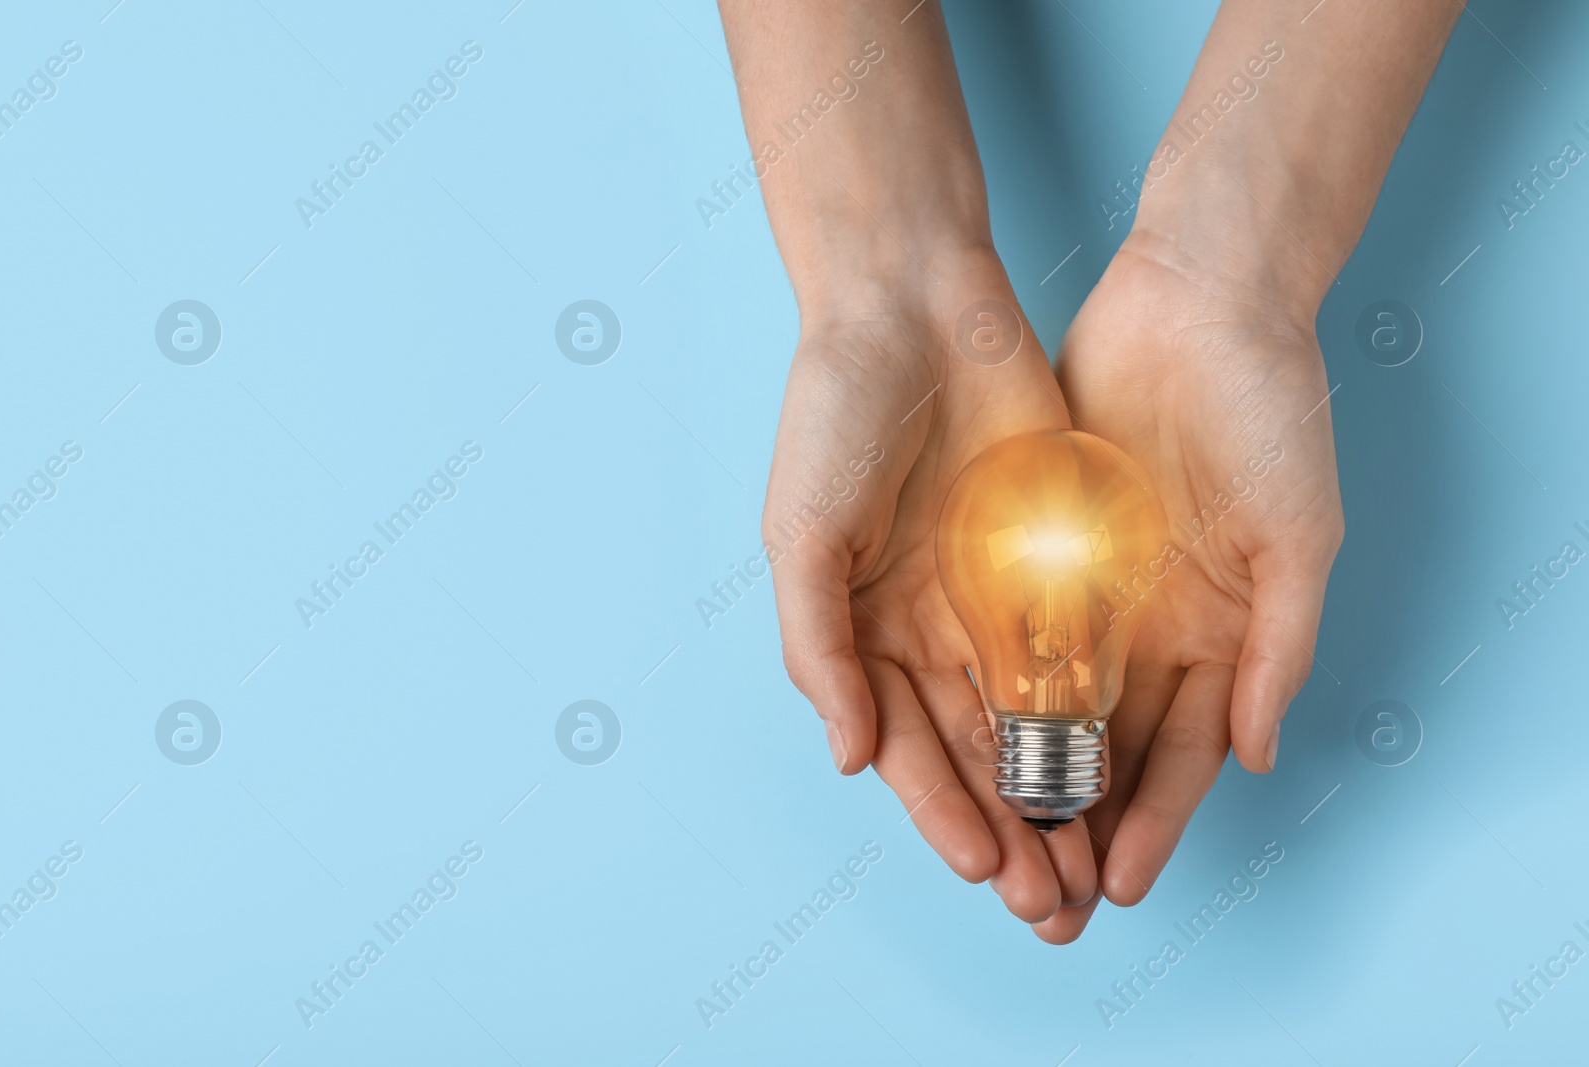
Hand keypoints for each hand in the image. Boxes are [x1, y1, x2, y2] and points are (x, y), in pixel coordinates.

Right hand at [764, 248, 1105, 925]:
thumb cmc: (833, 414)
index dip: (945, 812)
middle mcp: (930, 629)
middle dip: (1014, 830)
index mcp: (862, 631)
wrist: (913, 305)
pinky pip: (1083, 648)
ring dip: (1063, 796)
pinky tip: (1130, 766)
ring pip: (1038, 721)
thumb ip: (818, 649)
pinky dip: (1103, 713)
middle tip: (1052, 905)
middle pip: (977, 753)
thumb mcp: (800, 534)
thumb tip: (847, 758)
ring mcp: (995, 597)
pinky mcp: (1055, 558)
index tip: (990, 868)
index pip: (907, 747)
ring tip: (1093, 866)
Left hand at [1034, 234, 1344, 942]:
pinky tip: (958, 738)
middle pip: (1105, 745)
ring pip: (1045, 701)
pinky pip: (1004, 626)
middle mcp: (1147, 621)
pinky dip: (985, 685)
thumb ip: (1278, 646)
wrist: (1198, 298)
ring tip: (993, 842)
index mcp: (1220, 630)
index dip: (1154, 819)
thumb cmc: (1270, 410)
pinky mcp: (1033, 539)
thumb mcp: (1296, 532)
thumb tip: (1257, 758)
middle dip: (1076, 821)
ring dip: (1021, 775)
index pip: (1182, 751)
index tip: (1121, 884)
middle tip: (1043, 896)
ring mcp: (1087, 584)